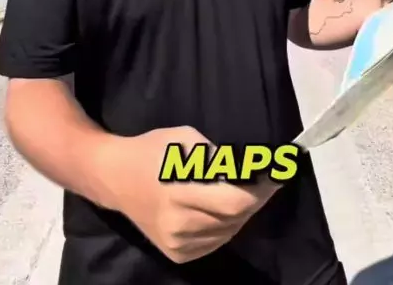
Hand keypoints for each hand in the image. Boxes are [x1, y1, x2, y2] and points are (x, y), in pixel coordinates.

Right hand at [95, 126, 280, 263]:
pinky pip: (216, 242)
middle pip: (236, 217)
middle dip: (255, 197)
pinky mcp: (176, 254)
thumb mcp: (186, 139)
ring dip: (241, 212)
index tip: (277, 175)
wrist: (115, 177)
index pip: (235, 201)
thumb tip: (252, 168)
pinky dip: (225, 226)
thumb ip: (217, 157)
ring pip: (229, 231)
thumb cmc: (152, 150)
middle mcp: (178, 224)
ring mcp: (177, 243)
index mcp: (179, 192)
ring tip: (240, 191)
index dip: (261, 189)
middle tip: (265, 181)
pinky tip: (220, 208)